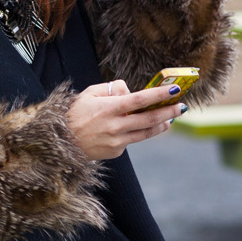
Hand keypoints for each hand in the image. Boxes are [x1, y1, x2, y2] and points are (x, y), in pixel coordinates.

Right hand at [67, 79, 183, 160]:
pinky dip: (137, 132)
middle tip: (182, 106)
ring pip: (146, 133)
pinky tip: (139, 127)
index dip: (159, 95)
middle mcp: (115, 126)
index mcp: (109, 108)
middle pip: (149, 118)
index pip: (140, 100)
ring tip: (171, 119)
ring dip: (161, 125)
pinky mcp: (115, 152)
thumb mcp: (89, 94)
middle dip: (168, 111)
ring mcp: (116, 141)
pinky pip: (131, 140)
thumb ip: (112, 89)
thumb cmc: (74, 114)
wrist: (59, 142)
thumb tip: (130, 91)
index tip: (174, 90)